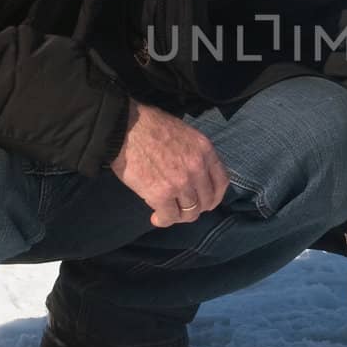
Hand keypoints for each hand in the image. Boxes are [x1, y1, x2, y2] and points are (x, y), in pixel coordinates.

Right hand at [109, 100, 229, 227]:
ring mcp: (180, 183)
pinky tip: (156, 218)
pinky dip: (163, 220)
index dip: (214, 197)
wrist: (124, 129)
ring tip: (168, 213)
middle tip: (183, 209)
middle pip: (206, 201)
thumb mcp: (185, 134)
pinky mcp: (161, 194)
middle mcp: (197, 168)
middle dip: (196, 209)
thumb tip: (196, 175)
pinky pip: (169, 217)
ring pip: (190, 213)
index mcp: (205, 151)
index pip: (221, 182)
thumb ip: (195, 155)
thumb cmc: (150, 126)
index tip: (206, 202)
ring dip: (179, 216)